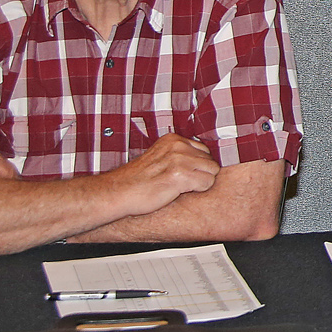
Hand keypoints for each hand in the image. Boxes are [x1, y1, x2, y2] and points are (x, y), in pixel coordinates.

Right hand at [101, 133, 220, 214]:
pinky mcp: (181, 175)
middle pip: (210, 161)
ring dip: (200, 182)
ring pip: (212, 172)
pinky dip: (198, 190)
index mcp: (173, 140)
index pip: (204, 150)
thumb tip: (202, 161)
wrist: (119, 192)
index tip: (185, 174)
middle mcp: (178, 146)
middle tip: (181, 183)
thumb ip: (179, 154)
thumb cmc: (137, 180)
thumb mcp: (159, 156)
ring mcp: (180, 159)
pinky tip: (180, 191)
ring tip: (181, 187)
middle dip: (200, 173)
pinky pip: (207, 183)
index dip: (197, 165)